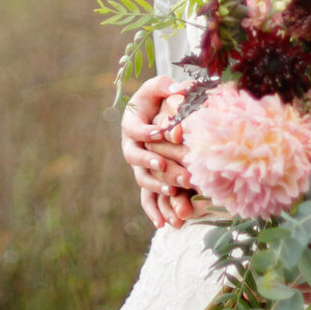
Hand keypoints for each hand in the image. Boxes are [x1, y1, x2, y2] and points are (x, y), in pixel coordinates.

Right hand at [120, 77, 197, 228]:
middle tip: (167, 165)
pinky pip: (146, 198)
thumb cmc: (161, 97)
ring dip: (157, 184)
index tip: (159, 132)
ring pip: (142, 178)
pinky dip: (153, 210)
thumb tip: (180, 88)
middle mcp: (130, 146)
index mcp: (131, 123)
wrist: (159, 114)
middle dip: (153, 162)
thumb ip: (167, 85)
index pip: (135, 129)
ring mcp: (138, 166)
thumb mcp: (160, 87)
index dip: (145, 132)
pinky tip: (164, 223)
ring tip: (173, 189)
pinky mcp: (148, 179)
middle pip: (137, 158)